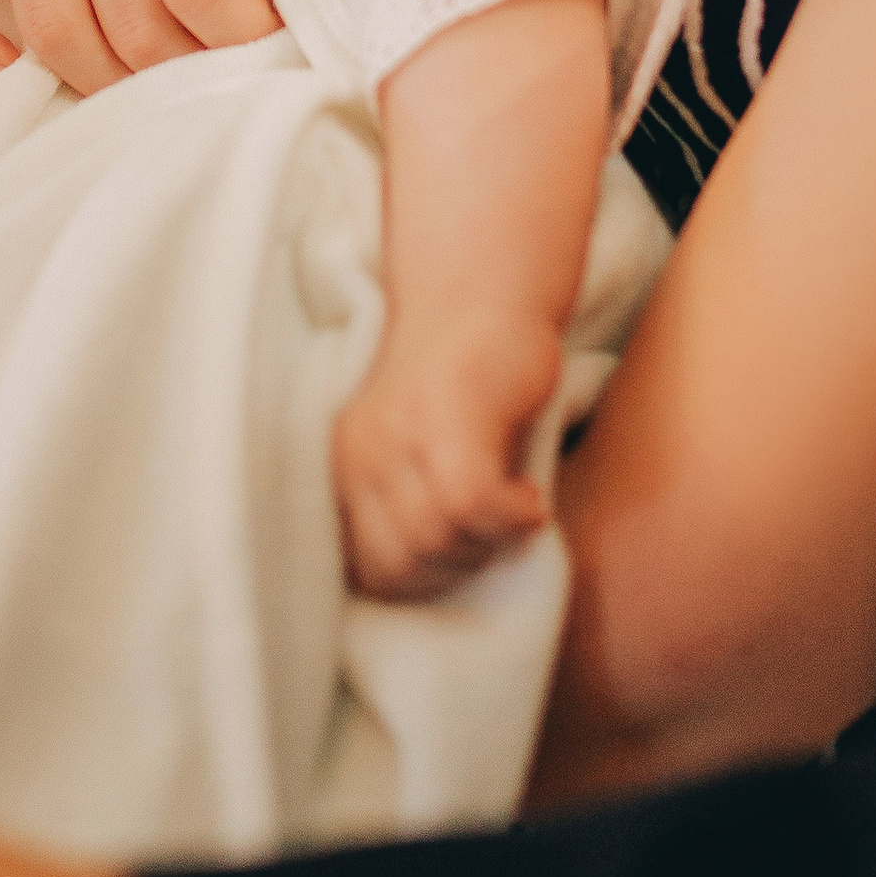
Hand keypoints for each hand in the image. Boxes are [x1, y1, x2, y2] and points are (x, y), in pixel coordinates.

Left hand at [332, 308, 562, 602]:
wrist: (481, 294)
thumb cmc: (465, 382)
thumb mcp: (419, 453)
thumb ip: (412, 510)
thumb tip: (434, 580)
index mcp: (345, 468)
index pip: (368, 572)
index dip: (425, 582)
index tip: (465, 552)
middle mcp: (361, 453)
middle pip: (401, 568)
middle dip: (459, 568)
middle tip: (495, 532)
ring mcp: (401, 436)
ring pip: (438, 541)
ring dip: (490, 542)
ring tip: (514, 507)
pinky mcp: (449, 420)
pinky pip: (473, 507)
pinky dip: (512, 519)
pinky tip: (531, 498)